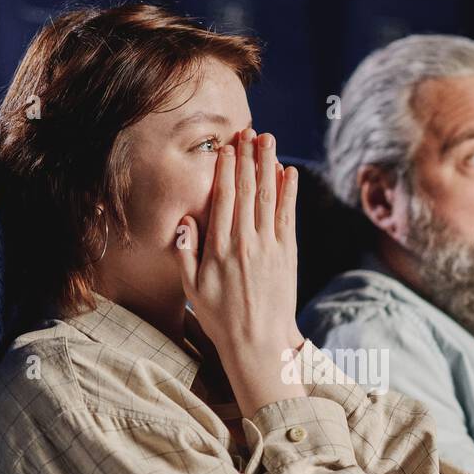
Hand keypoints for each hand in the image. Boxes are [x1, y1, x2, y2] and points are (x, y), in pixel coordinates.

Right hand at [176, 130, 304, 415]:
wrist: (259, 343)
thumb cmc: (220, 318)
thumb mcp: (191, 289)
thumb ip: (186, 253)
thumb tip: (185, 221)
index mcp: (219, 249)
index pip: (223, 198)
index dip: (226, 168)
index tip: (226, 146)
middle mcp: (246, 243)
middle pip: (247, 190)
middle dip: (248, 157)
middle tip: (248, 130)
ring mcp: (270, 248)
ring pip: (269, 197)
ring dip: (269, 165)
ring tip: (268, 140)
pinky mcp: (288, 255)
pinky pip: (288, 216)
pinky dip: (289, 192)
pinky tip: (289, 172)